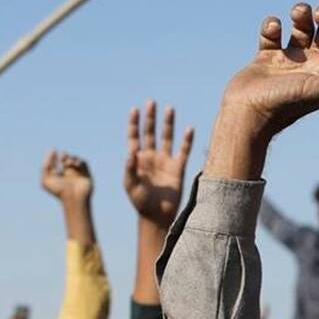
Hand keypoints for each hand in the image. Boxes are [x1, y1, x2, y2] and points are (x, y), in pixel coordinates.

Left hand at [41, 151, 92, 203]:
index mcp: (58, 175)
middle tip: (63, 158)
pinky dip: (79, 161)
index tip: (53, 151)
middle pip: (66, 158)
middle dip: (64, 155)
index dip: (53, 156)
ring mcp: (77, 173)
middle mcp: (68, 173)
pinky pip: (83, 162)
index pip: (55, 162)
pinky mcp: (85, 173)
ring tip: (68, 164)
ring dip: (71, 158)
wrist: (73, 198)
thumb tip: (52, 151)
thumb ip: (46, 166)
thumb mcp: (46, 180)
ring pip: (74, 158)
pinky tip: (75, 165)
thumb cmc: (59, 191)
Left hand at [124, 100, 193, 227]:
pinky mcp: (178, 168)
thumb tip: (131, 152)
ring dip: (167, 124)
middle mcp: (151, 157)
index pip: (134, 136)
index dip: (134, 123)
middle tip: (151, 103)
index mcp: (137, 159)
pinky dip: (186, 140)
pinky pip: (183, 151)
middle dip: (150, 118)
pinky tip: (189, 129)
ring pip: (167, 138)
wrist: (157, 215)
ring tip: (169, 108)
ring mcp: (164, 161)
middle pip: (150, 132)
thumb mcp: (130, 186)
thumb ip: (129, 169)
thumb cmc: (140, 202)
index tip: (134, 110)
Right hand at [217, 2, 318, 145]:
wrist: (248, 115)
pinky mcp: (267, 58)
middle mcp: (312, 64)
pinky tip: (272, 31)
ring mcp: (289, 59)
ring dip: (302, 13)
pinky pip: (272, 32)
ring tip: (297, 14)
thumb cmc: (285, 104)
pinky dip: (272, 25)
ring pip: (302, 26)